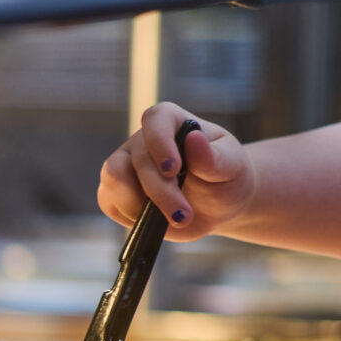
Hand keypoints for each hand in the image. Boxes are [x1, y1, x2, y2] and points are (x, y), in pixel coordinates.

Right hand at [98, 102, 254, 242]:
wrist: (216, 206)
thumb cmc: (225, 179)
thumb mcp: (231, 168)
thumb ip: (213, 157)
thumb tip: (194, 139)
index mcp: (172, 122)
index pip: (156, 120)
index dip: (159, 142)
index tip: (174, 169)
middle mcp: (142, 141)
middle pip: (137, 161)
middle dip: (160, 193)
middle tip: (184, 215)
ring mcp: (124, 165)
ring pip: (114, 180)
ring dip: (140, 206)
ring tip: (172, 220)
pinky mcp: (114, 192)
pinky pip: (109, 202)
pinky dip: (130, 216)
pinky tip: (155, 220)